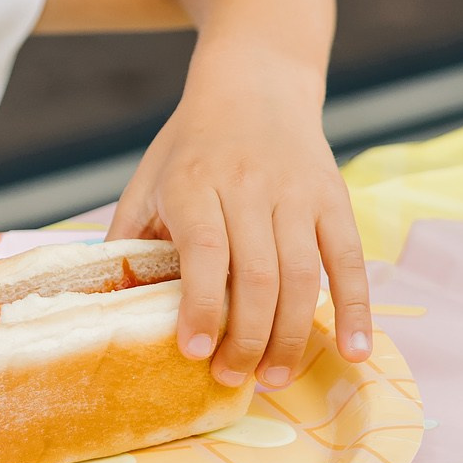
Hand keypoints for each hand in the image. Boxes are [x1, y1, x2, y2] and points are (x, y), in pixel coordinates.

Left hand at [108, 47, 369, 390]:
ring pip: (301, 275)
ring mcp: (296, 192)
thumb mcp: (148, 180)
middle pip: (257, 274)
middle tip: (233, 379)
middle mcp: (247, 186)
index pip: (204, 251)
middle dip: (246, 338)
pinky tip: (353, 351)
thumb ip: (129, 239)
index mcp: (194, 182)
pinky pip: (349, 260)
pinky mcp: (333, 198)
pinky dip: (355, 309)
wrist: (254, 84)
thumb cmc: (192, 145)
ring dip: (291, 336)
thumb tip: (108, 307)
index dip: (202, 306)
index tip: (194, 352)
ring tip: (273, 378)